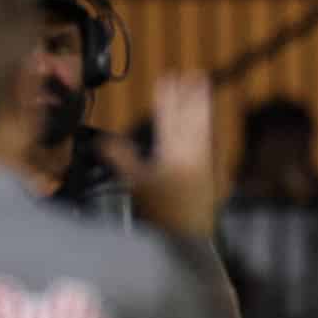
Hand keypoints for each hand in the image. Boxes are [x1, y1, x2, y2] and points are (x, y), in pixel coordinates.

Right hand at [100, 74, 217, 236]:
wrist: (189, 241)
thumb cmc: (161, 214)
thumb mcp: (135, 184)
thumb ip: (120, 158)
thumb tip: (102, 140)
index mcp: (175, 152)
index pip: (170, 117)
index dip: (169, 97)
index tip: (169, 78)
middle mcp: (196, 155)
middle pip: (195, 119)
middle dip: (194, 97)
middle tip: (198, 76)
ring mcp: (209, 167)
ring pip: (207, 132)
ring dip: (204, 112)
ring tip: (206, 96)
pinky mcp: (215, 180)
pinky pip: (215, 149)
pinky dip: (211, 136)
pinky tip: (212, 136)